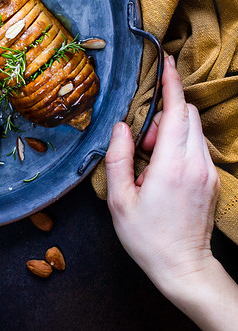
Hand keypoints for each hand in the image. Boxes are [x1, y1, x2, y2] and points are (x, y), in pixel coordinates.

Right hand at [105, 55, 219, 298]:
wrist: (184, 268)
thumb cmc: (147, 237)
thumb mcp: (118, 199)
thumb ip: (118, 157)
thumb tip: (120, 127)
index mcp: (171, 165)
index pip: (176, 111)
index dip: (171, 83)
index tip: (165, 62)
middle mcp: (196, 163)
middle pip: (188, 115)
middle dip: (165, 114)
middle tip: (143, 141)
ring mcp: (208, 172)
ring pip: (194, 130)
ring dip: (172, 131)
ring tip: (151, 159)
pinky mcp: (212, 180)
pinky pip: (198, 147)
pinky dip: (180, 144)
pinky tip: (163, 169)